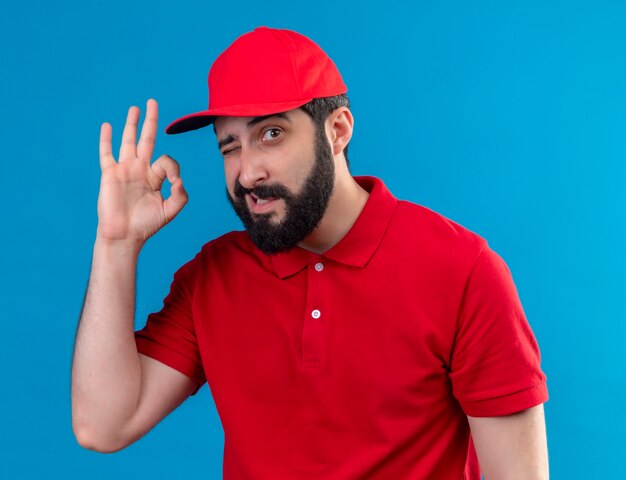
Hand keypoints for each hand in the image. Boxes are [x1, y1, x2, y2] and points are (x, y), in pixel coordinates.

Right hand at [96, 99, 187, 245]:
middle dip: (151, 121)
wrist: (125, 235)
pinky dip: (106, 140)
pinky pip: (107, 153)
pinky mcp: (110, 174)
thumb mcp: (171, 210)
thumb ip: (180, 194)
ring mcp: (125, 170)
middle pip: (147, 139)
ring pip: (128, 141)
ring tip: (135, 108)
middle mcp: (141, 170)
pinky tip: (108, 126)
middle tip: (153, 102)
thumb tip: (179, 178)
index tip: (174, 182)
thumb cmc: (147, 224)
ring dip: (131, 124)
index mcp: (156, 177)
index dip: (173, 168)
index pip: (167, 161)